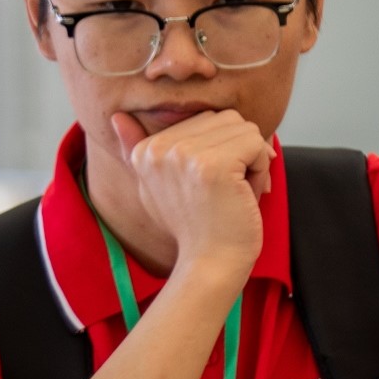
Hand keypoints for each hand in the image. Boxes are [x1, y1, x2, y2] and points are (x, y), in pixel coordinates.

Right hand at [107, 110, 270, 286]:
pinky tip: (245, 194)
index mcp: (147, 149)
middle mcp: (161, 147)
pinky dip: (261, 170)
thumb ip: (139, 149)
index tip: (210, 186)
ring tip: (235, 191)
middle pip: (227, 119)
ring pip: (245, 129)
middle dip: (240, 151)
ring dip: (252, 161)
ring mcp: (186, 154)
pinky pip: (257, 144)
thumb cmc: (195, 226)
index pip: (207, 118)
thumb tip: (117, 116)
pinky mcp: (213, 165)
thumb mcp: (157, 186)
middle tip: (227, 190)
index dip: (222, 150)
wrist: (210, 263)